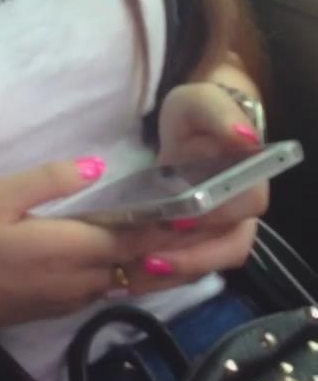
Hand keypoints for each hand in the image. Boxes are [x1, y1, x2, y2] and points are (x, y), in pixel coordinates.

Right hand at [0, 158, 232, 338]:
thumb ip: (48, 179)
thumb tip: (98, 166)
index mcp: (72, 249)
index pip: (138, 233)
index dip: (176, 219)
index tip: (207, 198)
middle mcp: (86, 278)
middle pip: (151, 263)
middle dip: (188, 244)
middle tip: (221, 219)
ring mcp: (79, 295)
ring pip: (140, 279)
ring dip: (173, 260)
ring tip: (205, 235)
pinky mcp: (69, 303)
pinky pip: (121, 285)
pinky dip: (146, 269)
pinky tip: (156, 250)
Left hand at [153, 81, 268, 277]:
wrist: (188, 128)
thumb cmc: (196, 114)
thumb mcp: (202, 105)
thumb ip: (221, 115)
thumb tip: (245, 138)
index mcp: (249, 176)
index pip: (246, 207)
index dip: (216, 218)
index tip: (177, 222)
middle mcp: (241, 210)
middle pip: (228, 247)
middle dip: (190, 258)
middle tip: (146, 259)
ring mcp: (219, 230)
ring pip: (209, 264)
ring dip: (175, 273)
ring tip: (135, 271)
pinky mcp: (196, 242)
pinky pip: (188, 268)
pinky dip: (164, 275)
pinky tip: (131, 274)